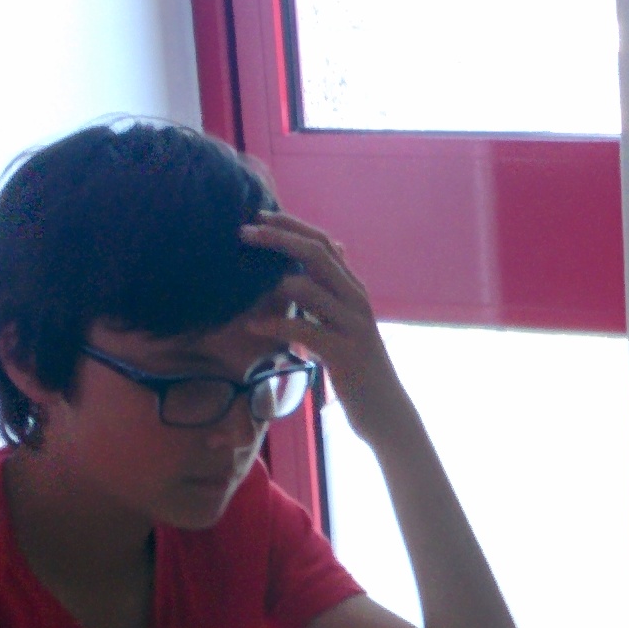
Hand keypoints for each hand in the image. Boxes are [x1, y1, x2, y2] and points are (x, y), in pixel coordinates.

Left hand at [239, 211, 408, 443]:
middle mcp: (356, 301)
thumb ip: (334, 292)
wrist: (386, 411)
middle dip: (277, 239)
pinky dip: (275, 325)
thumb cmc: (358, 367)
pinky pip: (305, 330)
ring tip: (241, 281)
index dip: (291, 226)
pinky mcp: (345, 354)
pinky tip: (252, 326)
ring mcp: (353, 326)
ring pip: (310, 288)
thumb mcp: (347, 323)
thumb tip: (326, 257)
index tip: (259, 216)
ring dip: (271, 282)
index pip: (323, 243)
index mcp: (354, 290)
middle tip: (243, 232)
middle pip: (316, 255)